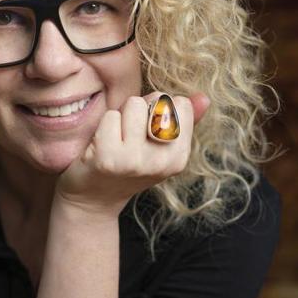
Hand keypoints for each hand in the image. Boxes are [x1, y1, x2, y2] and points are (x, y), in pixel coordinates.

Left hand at [53, 92, 210, 217]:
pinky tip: (101, 145)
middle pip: (159, 100)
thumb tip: (204, 97)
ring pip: (133, 104)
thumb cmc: (127, 167)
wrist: (93, 200)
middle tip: (128, 135)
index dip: (161, 109)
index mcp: (178, 159)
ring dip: (121, 115)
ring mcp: (134, 160)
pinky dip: (103, 125)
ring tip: (115, 138)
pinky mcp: (108, 157)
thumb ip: (184, 122)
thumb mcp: (161, 149)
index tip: (148, 129)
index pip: (181, 104)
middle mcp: (161, 161)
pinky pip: (111, 116)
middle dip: (142, 109)